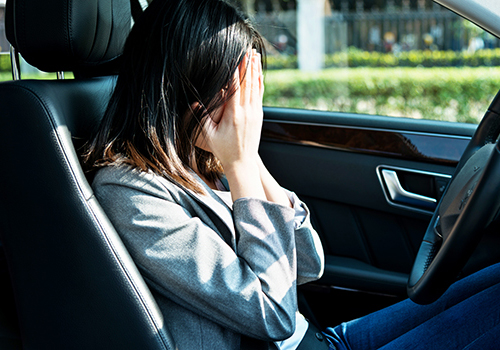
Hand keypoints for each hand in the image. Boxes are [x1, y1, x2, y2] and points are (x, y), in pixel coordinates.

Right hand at [200, 49, 263, 168]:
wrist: (243, 162)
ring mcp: (255, 113)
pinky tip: (259, 73)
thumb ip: (202, 118)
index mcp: (233, 115)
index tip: (235, 58)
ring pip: (256, 87)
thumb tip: (195, 103)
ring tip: (254, 56)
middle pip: (248, 84)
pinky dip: (259, 82)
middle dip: (247, 66)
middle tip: (247, 50)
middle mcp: (247, 112)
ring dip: (255, 70)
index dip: (234, 72)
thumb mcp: (208, 135)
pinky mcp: (259, 115)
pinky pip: (260, 94)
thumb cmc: (223, 149)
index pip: (234, 88)